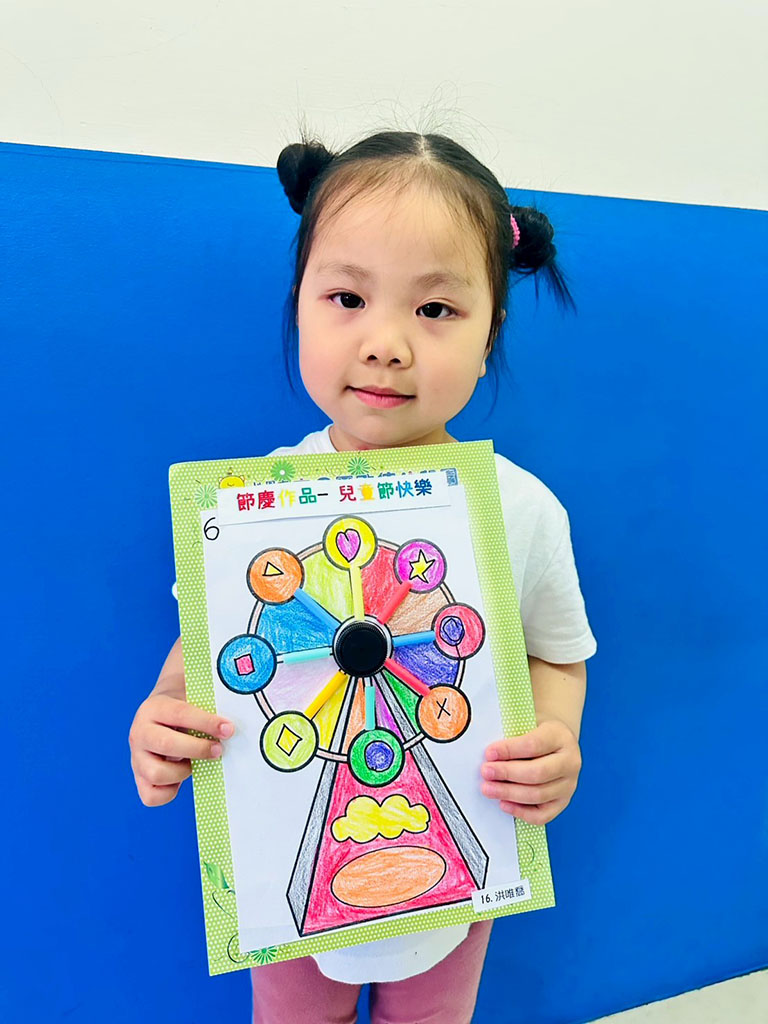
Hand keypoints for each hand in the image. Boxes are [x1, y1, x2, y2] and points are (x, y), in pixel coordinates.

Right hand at [129, 692, 233, 806]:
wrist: (160, 716)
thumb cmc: (183, 711)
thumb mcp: (191, 699)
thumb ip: (208, 707)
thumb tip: (229, 724)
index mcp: (154, 708)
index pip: (180, 714)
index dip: (206, 723)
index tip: (228, 729)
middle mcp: (140, 732)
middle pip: (167, 745)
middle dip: (199, 749)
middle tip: (219, 750)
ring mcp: (136, 757)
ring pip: (156, 774)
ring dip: (183, 772)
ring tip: (195, 764)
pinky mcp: (139, 778)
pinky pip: (151, 796)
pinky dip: (170, 792)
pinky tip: (181, 777)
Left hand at [480, 718, 581, 824]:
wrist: (556, 744)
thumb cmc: (536, 733)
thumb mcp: (528, 724)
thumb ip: (512, 734)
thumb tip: (490, 754)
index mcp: (561, 737)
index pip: (534, 744)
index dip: (509, 750)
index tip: (489, 753)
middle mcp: (570, 762)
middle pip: (538, 773)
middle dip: (507, 773)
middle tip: (486, 772)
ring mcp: (569, 785)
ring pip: (538, 795)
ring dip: (509, 793)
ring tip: (488, 788)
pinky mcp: (562, 803)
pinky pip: (542, 815)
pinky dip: (521, 812)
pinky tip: (504, 803)